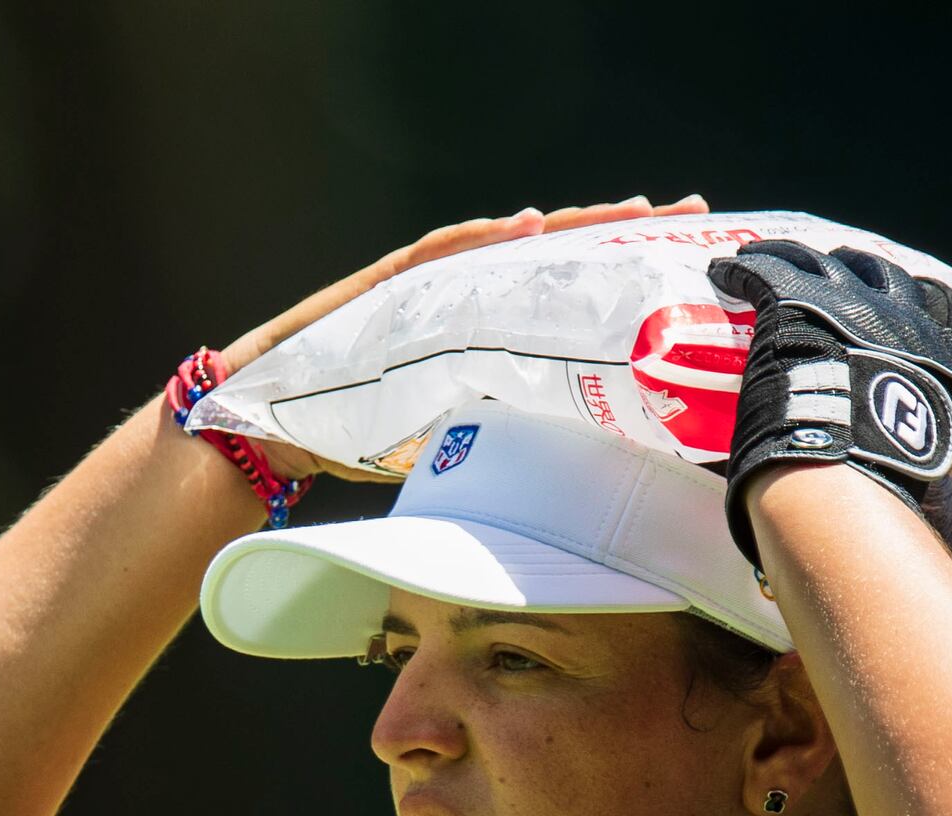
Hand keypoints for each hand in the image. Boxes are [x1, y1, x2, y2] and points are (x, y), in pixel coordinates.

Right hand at [222, 195, 709, 482]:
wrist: (262, 435)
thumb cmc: (347, 442)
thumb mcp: (447, 442)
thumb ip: (501, 435)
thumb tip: (581, 468)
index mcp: (481, 332)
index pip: (561, 293)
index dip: (621, 276)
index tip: (687, 262)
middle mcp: (458, 299)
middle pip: (548, 256)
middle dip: (616, 232)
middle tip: (689, 211)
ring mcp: (419, 288)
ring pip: (504, 247)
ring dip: (567, 226)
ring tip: (628, 211)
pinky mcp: (379, 290)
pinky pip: (436, 259)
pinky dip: (482, 242)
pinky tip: (527, 227)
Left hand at [705, 241, 951, 562]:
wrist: (842, 467)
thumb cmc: (883, 482)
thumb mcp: (921, 462)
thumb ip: (915, 456)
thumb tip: (915, 502)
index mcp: (946, 354)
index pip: (948, 307)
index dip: (924, 300)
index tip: (907, 300)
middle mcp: (904, 316)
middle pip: (883, 274)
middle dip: (858, 270)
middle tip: (832, 273)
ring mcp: (851, 303)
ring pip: (822, 262)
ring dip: (797, 258)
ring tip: (769, 255)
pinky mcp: (797, 302)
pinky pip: (769, 271)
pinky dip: (745, 270)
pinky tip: (726, 270)